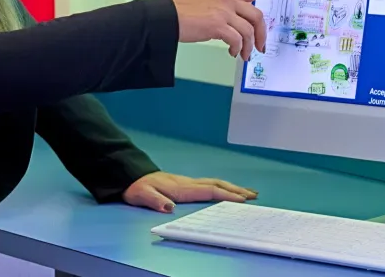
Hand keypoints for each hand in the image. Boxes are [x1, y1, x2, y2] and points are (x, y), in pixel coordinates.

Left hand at [122, 171, 257, 212]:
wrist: (131, 177)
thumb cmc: (137, 188)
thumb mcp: (142, 195)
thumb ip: (155, 201)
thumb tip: (169, 207)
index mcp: (181, 187)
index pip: (208, 190)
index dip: (225, 195)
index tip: (241, 200)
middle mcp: (187, 183)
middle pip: (216, 184)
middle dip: (235, 190)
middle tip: (253, 196)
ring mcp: (187, 182)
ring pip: (215, 183)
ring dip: (232, 188)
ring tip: (248, 193)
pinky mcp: (186, 184)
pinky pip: (209, 185)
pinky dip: (222, 187)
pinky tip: (227, 191)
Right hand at [170, 0, 293, 59]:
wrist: (166, 17)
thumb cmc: (182, 11)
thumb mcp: (207, 2)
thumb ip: (224, 9)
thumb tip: (234, 26)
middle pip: (257, 16)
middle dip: (262, 34)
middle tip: (260, 46)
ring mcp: (223, 11)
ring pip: (248, 31)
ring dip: (248, 46)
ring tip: (242, 55)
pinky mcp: (218, 25)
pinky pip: (237, 39)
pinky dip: (237, 48)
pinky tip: (232, 52)